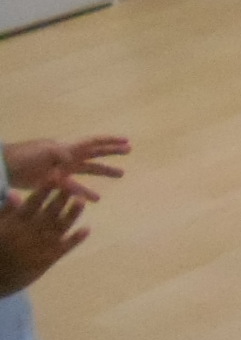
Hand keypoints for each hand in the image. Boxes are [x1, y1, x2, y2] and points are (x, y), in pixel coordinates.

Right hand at [0, 187, 90, 296]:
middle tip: (72, 183)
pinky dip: (75, 239)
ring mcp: (40, 247)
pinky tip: (87, 229)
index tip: (55, 175)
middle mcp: (30, 233)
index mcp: (15, 224)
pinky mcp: (48, 260)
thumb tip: (14, 193)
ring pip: (59, 227)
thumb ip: (5, 212)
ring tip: (82, 200)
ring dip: (72, 214)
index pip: (32, 202)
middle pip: (49, 212)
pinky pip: (64, 248)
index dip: (45, 189)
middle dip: (62, 197)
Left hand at [2, 136, 129, 202]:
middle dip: (112, 152)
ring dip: (104, 171)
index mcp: (68, 147)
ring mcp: (63, 169)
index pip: (93, 142)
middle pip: (95, 152)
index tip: (126, 141)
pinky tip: (97, 199)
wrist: (6, 168)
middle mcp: (69, 156)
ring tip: (121, 174)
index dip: (110, 141)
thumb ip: (60, 155)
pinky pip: (75, 187)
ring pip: (89, 169)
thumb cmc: (25, 157)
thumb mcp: (44, 153)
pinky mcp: (55, 182)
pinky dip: (85, 192)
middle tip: (129, 151)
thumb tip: (72, 158)